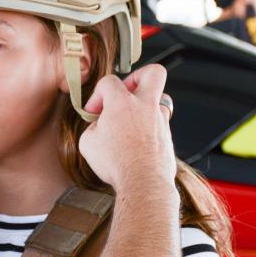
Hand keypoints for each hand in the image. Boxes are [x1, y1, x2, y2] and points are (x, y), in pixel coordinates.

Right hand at [79, 64, 176, 190]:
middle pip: (153, 73)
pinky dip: (148, 126)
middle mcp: (145, 106)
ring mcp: (160, 120)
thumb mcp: (87, 143)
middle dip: (137, 77)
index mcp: (122, 103)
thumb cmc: (116, 164)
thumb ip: (92, 127)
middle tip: (126, 91)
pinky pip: (160, 122)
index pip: (109, 81)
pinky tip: (137, 139)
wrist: (143, 183)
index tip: (93, 111)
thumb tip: (99, 125)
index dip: (97, 95)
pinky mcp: (167, 136)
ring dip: (144, 105)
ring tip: (131, 119)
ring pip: (159, 99)